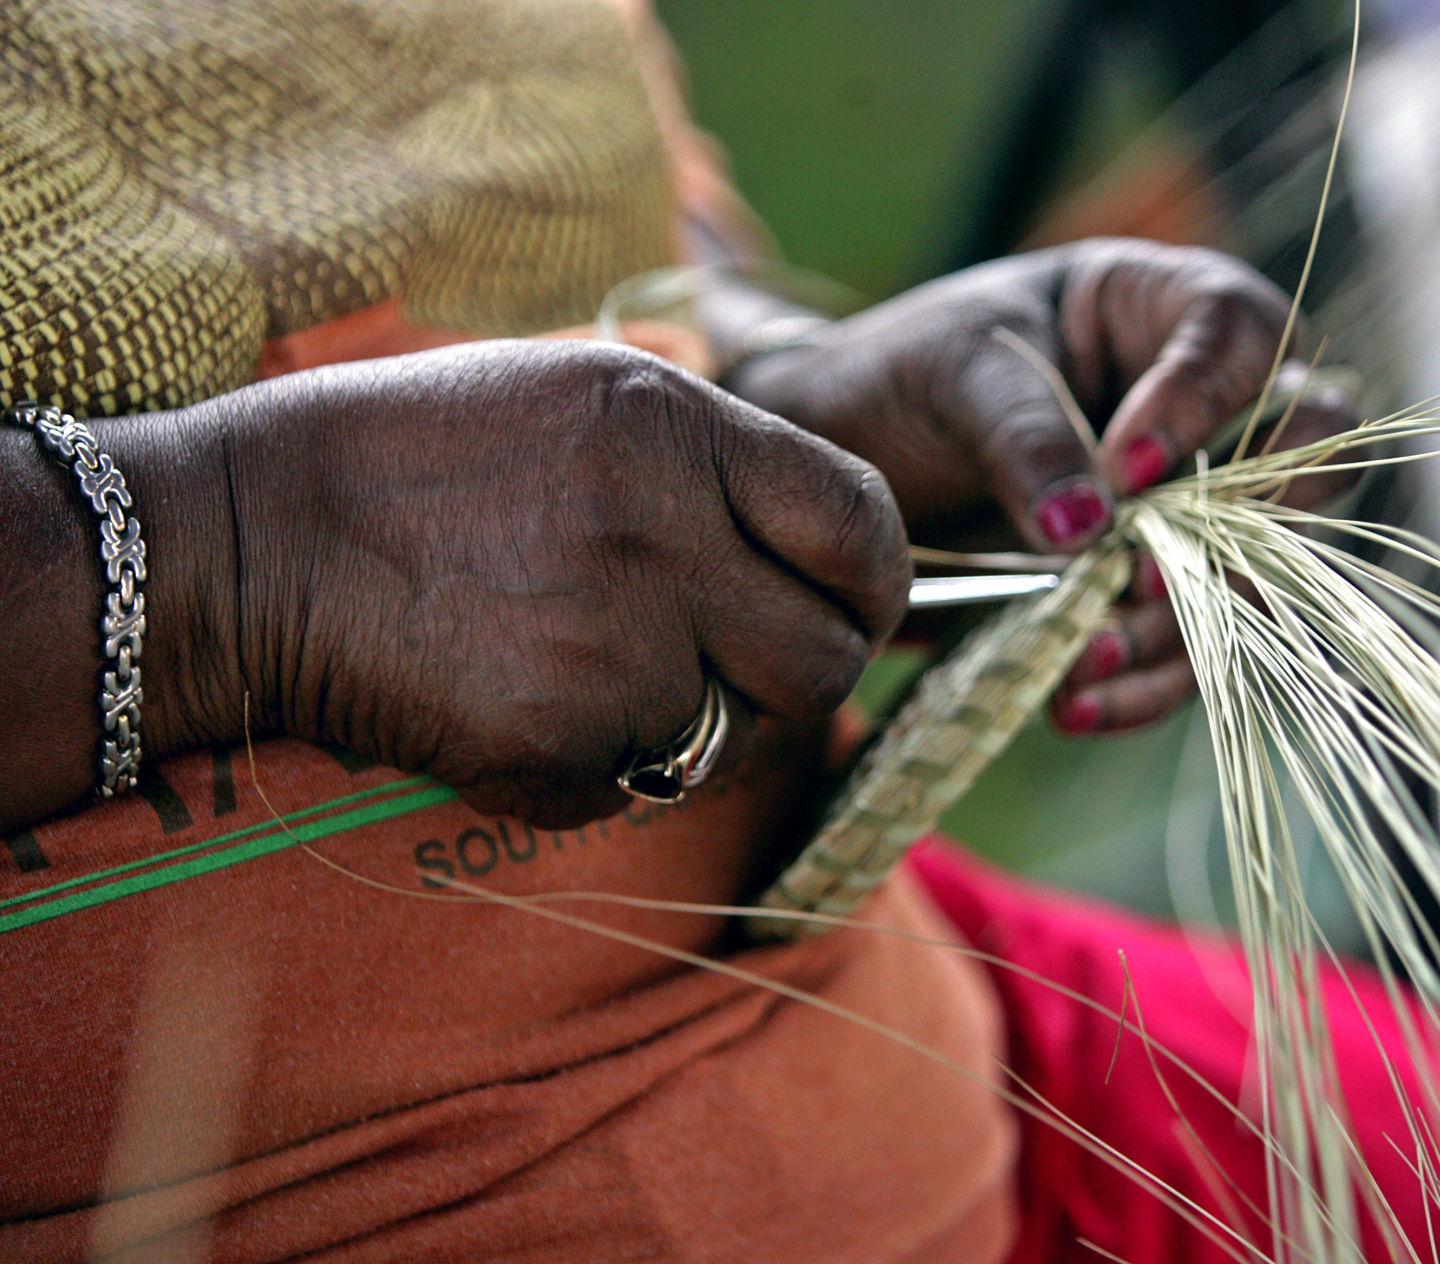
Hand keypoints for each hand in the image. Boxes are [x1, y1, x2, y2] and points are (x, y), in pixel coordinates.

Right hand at [199, 340, 907, 827]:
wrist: (246, 540)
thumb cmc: (411, 456)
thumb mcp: (579, 398)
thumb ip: (712, 468)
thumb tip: (814, 550)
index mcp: (674, 430)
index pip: (861, 525)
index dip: (874, 581)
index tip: (852, 604)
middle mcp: (662, 541)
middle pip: (827, 661)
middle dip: (798, 677)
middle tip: (734, 666)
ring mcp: (611, 654)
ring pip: (742, 739)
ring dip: (702, 726)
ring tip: (603, 674)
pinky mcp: (553, 751)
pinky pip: (637, 788)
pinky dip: (599, 769)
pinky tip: (520, 706)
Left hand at [727, 239, 1357, 734]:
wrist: (849, 456)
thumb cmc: (908, 373)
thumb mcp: (956, 375)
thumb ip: (1027, 436)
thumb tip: (1087, 530)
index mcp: (1168, 308)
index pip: (1243, 335)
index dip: (1202, 404)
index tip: (1124, 467)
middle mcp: (1210, 408)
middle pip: (1299, 461)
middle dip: (1235, 531)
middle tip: (1145, 579)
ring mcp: (1192, 508)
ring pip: (1247, 574)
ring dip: (1176, 631)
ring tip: (1080, 661)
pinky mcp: (1153, 590)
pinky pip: (1185, 646)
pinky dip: (1138, 684)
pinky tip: (1073, 705)